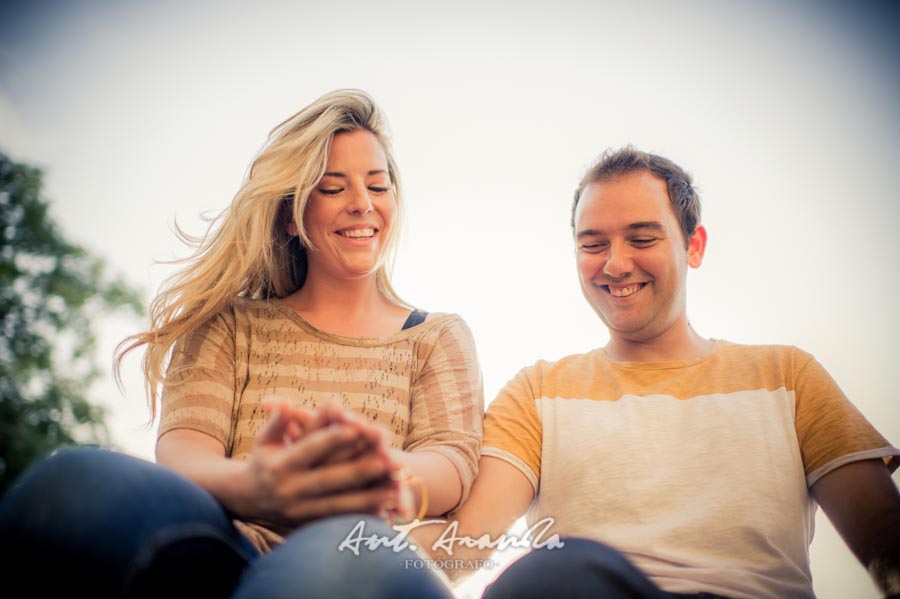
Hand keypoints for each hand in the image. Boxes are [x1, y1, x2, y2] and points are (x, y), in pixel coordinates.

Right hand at [269, 398, 419, 523]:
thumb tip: (285, 403)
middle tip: (388, 459)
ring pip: (339, 504)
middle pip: (330, 479)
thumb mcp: (265, 439)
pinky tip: (384, 511)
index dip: (333, 438)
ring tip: (395, 488)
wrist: (246, 499)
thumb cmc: (262, 460)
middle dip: (360, 469)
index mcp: (281, 465)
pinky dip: (360, 517)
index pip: (311, 449)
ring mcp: (300, 510)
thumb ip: (277, 421)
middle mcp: (291, 490)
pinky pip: (338, 522)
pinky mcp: (308, 525)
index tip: (357, 427)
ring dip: (368, 497)